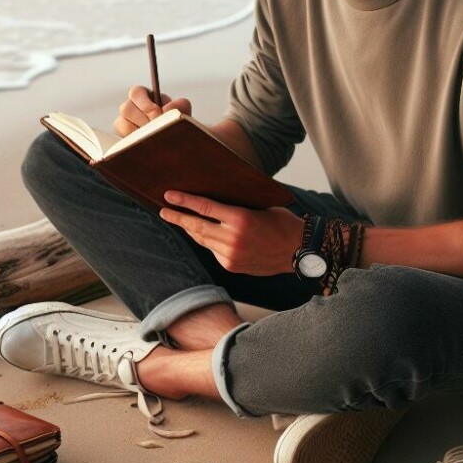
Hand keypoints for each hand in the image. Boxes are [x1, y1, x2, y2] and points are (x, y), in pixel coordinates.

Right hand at [113, 85, 191, 137]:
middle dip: (143, 120)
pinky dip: (134, 144)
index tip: (157, 114)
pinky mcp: (120, 140)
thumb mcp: (181, 113)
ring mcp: (122, 124)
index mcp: (142, 96)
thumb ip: (180, 106)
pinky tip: (147, 149)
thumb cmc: (175, 123)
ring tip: (154, 140)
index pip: (136, 92)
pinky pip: (121, 141)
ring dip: (139, 133)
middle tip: (157, 129)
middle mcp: (129, 109)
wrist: (173, 143)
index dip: (146, 104)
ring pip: (122, 125)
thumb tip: (169, 108)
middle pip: (126, 109)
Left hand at [160, 190, 302, 274]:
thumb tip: (209, 205)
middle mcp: (233, 238)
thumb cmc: (281, 223)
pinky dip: (207, 241)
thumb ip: (234, 209)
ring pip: (202, 240)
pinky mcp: (232, 266)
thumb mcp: (258, 207)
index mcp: (241, 218)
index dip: (184, 201)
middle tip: (163, 211)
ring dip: (190, 230)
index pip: (204, 208)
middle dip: (177, 218)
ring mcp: (231, 255)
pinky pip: (212, 251)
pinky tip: (202, 234)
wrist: (299, 251)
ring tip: (179, 220)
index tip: (168, 196)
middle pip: (197, 226)